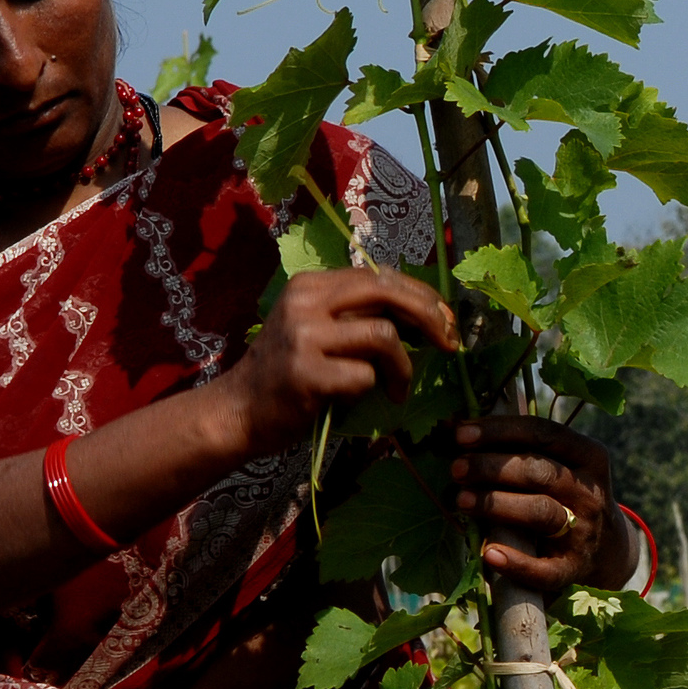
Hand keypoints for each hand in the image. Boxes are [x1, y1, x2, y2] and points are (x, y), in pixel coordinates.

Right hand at [221, 267, 456, 455]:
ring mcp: (304, 337)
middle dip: (430, 317)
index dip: (422, 296)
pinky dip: (371, 390)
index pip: (379, 276)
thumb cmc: (287, 373)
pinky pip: (364, 376)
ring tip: (396, 389)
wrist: (238, 411)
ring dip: (402, 367)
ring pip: (383, 336)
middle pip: (387, 293)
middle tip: (449, 343)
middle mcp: (306, 302)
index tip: (447, 319)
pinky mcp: (306, 374)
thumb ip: (358, 314)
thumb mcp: (316, 328)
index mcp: (311, 285)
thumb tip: (424, 312)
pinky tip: (354, 398)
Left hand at [451, 416, 630, 590]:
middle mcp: (590, 492)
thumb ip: (523, 451)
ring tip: (461, 500)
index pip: (544, 434)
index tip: (462, 434)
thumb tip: (458, 430)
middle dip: (492, 468)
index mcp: (588, 457)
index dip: (501, 431)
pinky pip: (545, 569)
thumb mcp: (561, 468)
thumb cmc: (566, 498)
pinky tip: (490, 554)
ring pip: (540, 512)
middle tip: (456, 468)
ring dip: (497, 504)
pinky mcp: (573, 570)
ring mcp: (584, 532)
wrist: (606, 552)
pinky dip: (517, 563)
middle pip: (540, 472)